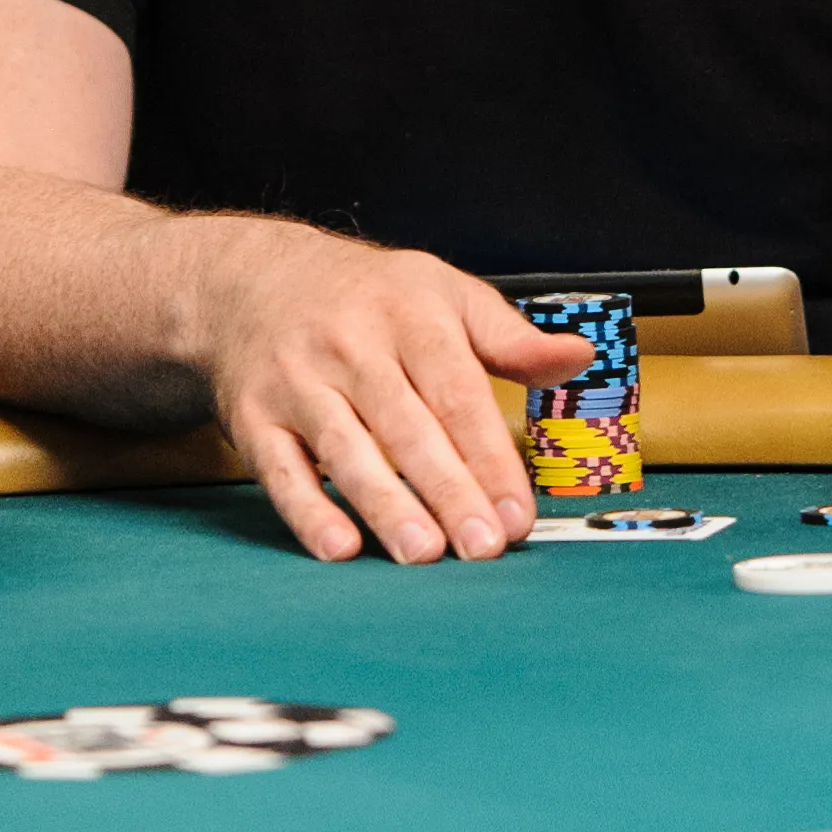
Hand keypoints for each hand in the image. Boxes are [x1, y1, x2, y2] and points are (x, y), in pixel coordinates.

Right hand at [199, 229, 591, 565]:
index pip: (457, 391)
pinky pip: (281, 470)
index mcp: (409, 314)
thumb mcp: (442, 291)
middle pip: (406, 426)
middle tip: (483, 547)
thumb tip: (578, 357)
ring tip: (424, 552)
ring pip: (346, 449)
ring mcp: (298, 381)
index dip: (489, 456)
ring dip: (385, 504)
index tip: (517, 512)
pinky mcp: (255, 417)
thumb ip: (509, 336)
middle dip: (447, 489)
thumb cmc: (368, 295)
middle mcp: (352, 346)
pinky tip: (340, 547)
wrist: (253, 279)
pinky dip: (308, 511)